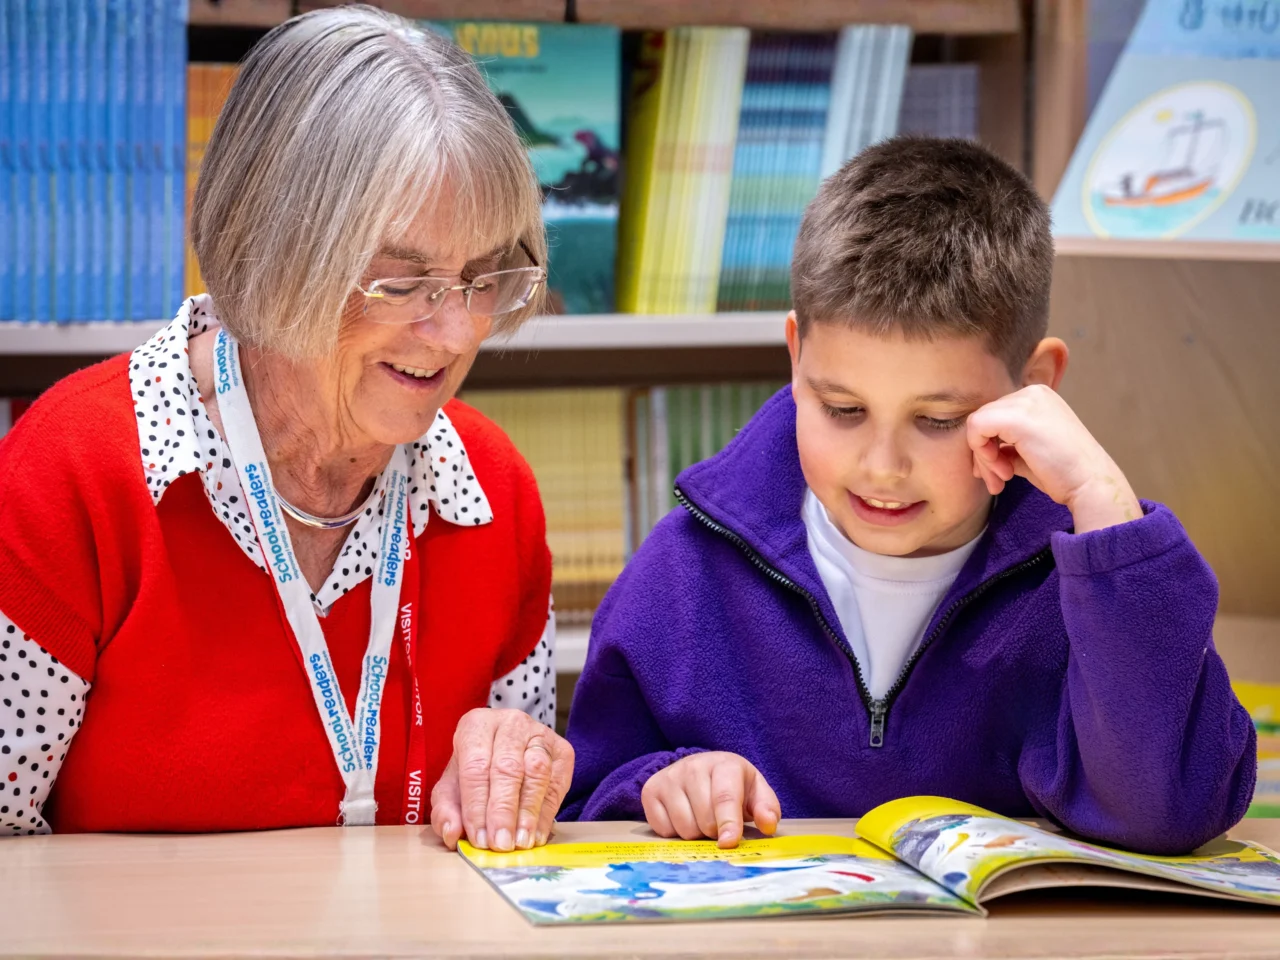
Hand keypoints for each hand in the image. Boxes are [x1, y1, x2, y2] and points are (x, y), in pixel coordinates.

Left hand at [429, 708, 573, 851]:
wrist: (507, 751)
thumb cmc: (476, 770)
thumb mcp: (452, 786)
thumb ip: (445, 810)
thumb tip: (451, 833)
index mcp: (476, 725)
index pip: (475, 766)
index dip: (476, 805)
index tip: (479, 838)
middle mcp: (510, 723)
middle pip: (508, 768)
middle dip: (504, 811)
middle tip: (501, 844)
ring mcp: (540, 734)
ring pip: (537, 772)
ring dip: (529, 812)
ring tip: (521, 842)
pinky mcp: (562, 750)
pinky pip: (558, 782)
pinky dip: (547, 812)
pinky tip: (537, 835)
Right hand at [641, 751, 780, 848]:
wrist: (700, 769)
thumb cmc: (733, 785)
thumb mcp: (755, 792)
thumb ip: (766, 808)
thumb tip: (768, 825)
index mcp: (724, 764)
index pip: (725, 797)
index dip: (728, 823)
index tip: (729, 843)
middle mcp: (693, 766)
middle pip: (704, 819)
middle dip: (714, 832)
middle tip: (719, 824)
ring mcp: (669, 777)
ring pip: (683, 827)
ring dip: (695, 835)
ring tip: (701, 819)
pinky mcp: (650, 790)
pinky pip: (663, 829)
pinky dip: (674, 833)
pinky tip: (683, 817)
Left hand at [967, 385, 1140, 533]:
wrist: (1090, 483)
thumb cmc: (1064, 474)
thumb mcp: (1030, 452)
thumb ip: (1007, 444)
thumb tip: (982, 450)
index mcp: (1037, 398)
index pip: (995, 417)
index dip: (989, 446)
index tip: (999, 472)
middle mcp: (1032, 393)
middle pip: (984, 419)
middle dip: (984, 455)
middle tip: (997, 481)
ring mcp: (1026, 401)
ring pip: (978, 424)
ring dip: (983, 458)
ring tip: (1002, 479)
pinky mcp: (1017, 417)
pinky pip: (976, 427)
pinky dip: (981, 452)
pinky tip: (1003, 471)